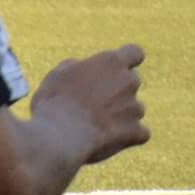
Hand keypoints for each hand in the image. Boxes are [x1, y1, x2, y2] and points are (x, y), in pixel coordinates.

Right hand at [29, 44, 149, 164]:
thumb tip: (81, 67)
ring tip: (93, 128)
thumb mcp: (58, 76)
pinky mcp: (135, 130)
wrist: (58, 137)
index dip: (128, 62)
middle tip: (91, 107)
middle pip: (131, 83)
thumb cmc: (53, 104)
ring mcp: (135, 106)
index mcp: (111, 62)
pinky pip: (140, 134)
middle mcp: (129, 81)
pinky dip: (129, 138)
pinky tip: (110, 142)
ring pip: (135, 110)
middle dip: (117, 93)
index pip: (134, 53)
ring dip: (121, 117)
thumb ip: (76, 67)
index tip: (116, 71)